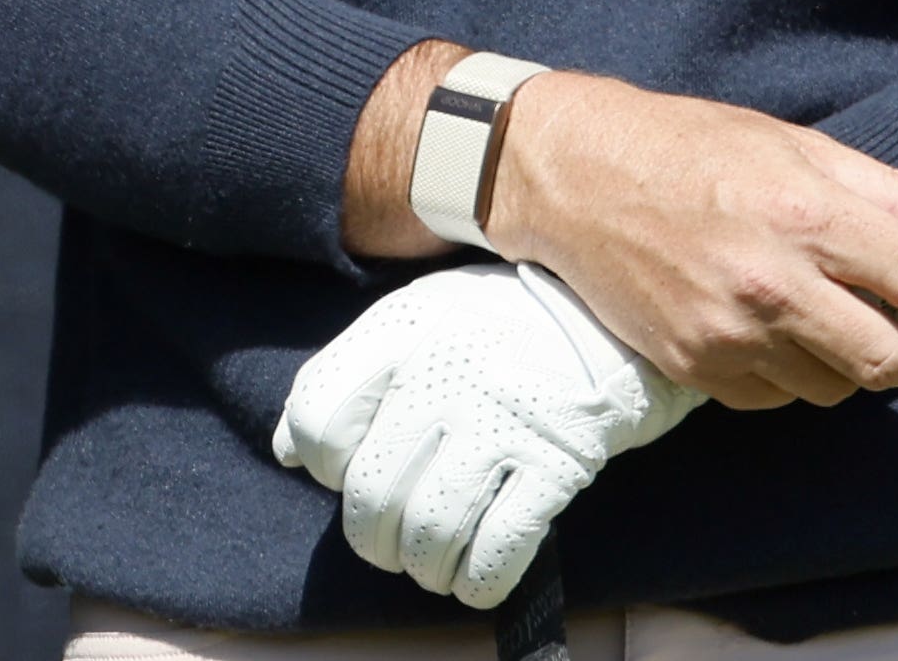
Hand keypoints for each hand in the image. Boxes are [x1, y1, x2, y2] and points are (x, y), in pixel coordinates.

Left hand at [273, 262, 701, 607]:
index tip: (346, 473)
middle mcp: (444, 373)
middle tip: (389, 545)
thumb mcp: (415, 321)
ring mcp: (503, 418)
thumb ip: (348, 378)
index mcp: (400, 331)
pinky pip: (502, 545)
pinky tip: (474, 581)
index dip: (322, 465)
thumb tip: (287, 451)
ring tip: (430, 566)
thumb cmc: (497, 325)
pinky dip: (479, 580)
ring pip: (431, 527)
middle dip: (373, 539)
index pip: (318, 419)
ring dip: (424, 567)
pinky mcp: (558, 461)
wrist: (610, 315)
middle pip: (372, 490)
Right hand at [485, 71, 897, 409]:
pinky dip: (782, 373)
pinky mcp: (693, 367)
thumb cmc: (688, 146)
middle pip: (894, 362)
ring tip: (806, 310)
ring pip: (836, 389)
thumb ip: (889, 193)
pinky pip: (776, 399)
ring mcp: (729, 332)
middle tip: (879, 314)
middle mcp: (771, 281)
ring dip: (839, 359)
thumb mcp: (793, 145)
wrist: (570, 173)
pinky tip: (756, 326)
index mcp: (805, 214)